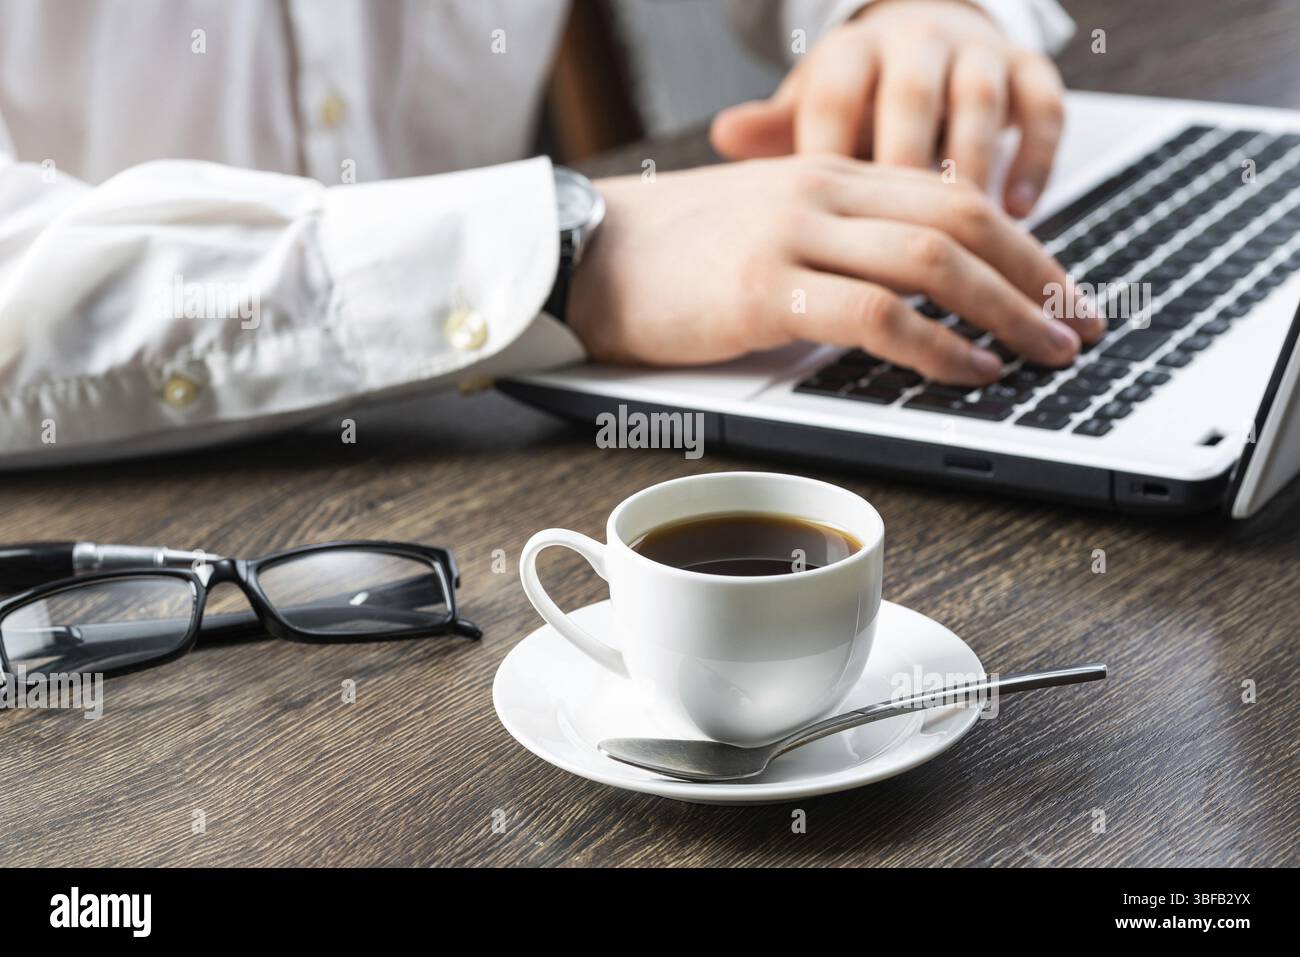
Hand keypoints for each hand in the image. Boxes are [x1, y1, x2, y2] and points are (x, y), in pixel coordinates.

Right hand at [568, 156, 1100, 385]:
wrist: (584, 252)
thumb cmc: (671, 255)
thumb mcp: (766, 226)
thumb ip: (833, 241)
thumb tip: (904, 292)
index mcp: (828, 171)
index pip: (953, 192)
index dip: (1025, 244)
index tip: (1062, 289)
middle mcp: (822, 190)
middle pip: (963, 218)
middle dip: (1038, 276)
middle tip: (1081, 326)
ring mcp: (793, 234)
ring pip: (934, 258)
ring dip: (1007, 311)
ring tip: (1046, 354)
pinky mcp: (763, 287)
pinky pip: (876, 312)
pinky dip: (937, 345)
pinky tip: (968, 371)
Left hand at [709, 0, 1065, 216]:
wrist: (923, 45)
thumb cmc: (856, 106)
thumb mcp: (809, 114)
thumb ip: (777, 133)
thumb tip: (724, 132)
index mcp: (849, 55)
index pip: (833, 97)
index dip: (830, 155)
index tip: (823, 225)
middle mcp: (913, 44)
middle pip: (911, 101)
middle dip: (906, 170)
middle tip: (902, 250)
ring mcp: (975, 53)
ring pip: (979, 103)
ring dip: (975, 169)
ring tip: (966, 240)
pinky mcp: (1028, 69)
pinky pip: (1044, 105)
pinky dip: (1035, 157)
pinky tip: (1019, 211)